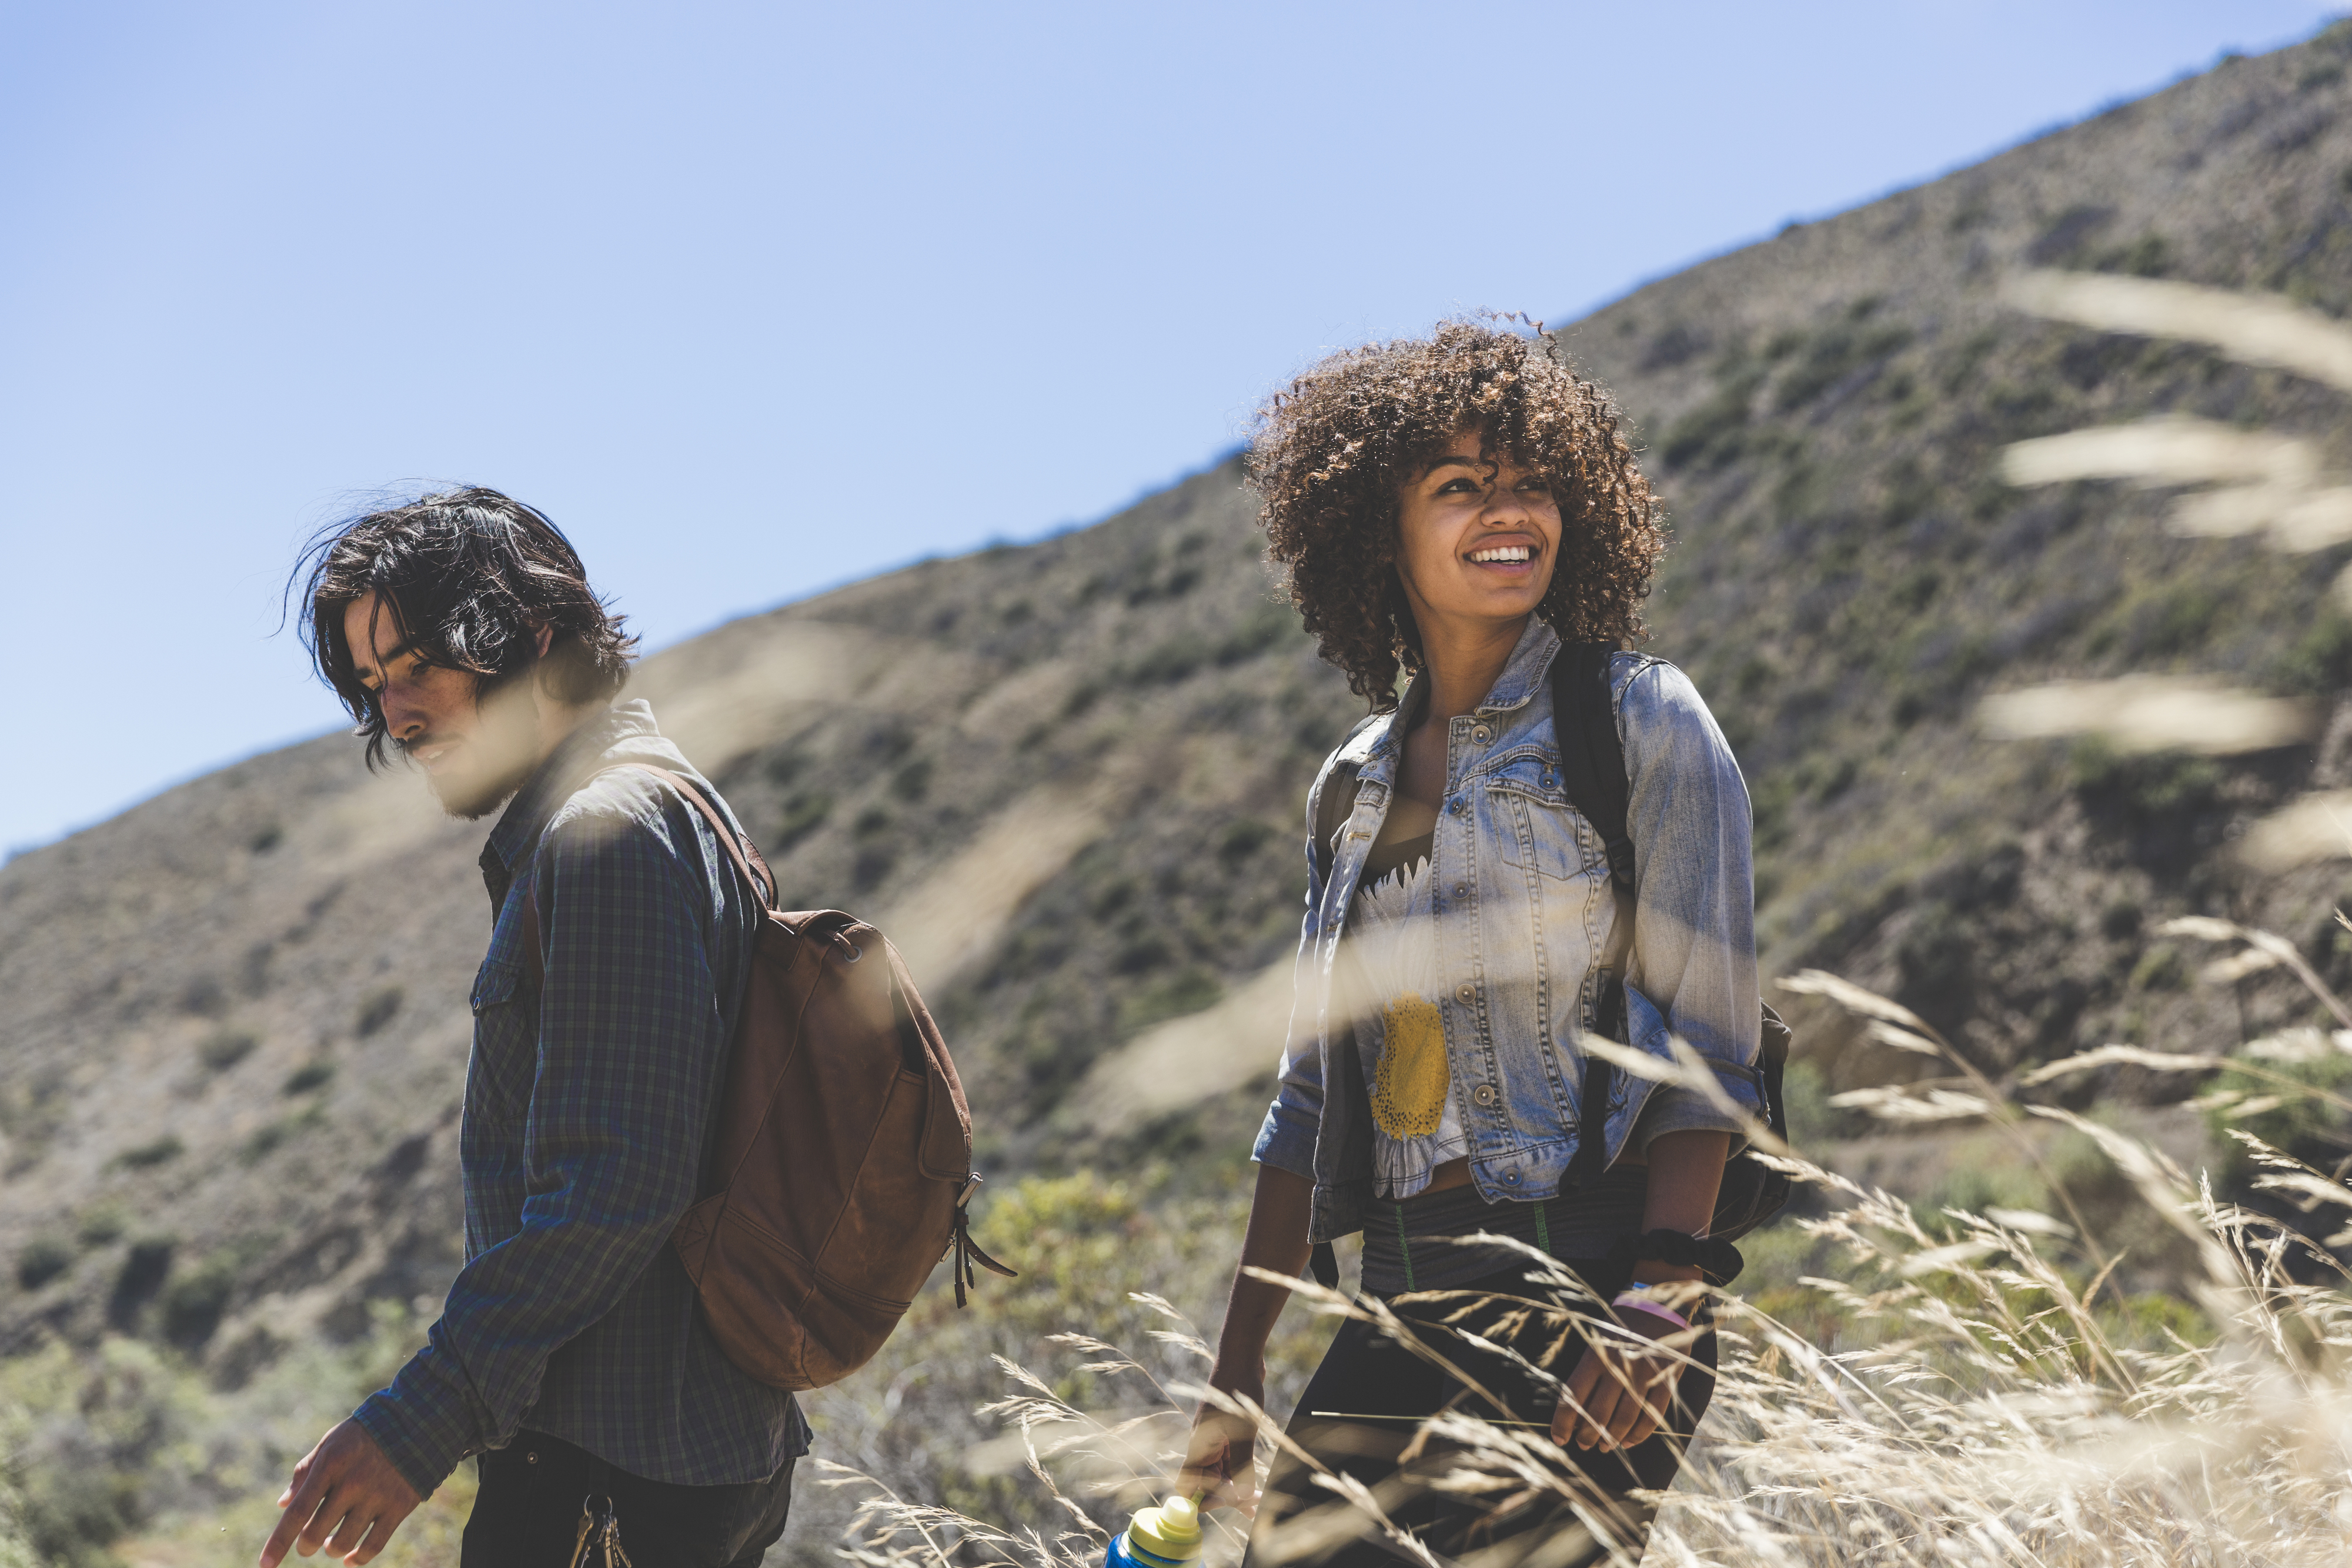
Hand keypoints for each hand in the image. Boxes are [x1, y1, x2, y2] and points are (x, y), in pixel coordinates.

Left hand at [259, 1420, 422, 1566]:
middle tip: (308, 1543)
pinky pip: (372, 1546)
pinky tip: (350, 1559)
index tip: (265, 1565)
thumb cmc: (366, 1435)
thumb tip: (282, 1504)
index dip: (278, 1542)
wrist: (420, 1422)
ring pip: (342, 1544)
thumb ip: (306, 1472)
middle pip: (315, 1533)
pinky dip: (357, 1559)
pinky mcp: (399, 1507)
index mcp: (330, 1465)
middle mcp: (352, 1483)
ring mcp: (377, 1497)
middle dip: (306, 1545)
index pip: (297, 1512)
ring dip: (331, 1549)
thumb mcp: (331, 1443)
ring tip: (331, 1543)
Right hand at [1179, 1359, 1264, 1515]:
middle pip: (1208, 1484)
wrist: (1242, 1358)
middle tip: (1255, 1508)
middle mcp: (1204, 1447)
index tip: (1228, 1504)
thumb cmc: (1238, 1390)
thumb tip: (1243, 1498)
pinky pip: (1231, 1462)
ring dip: (1238, 1488)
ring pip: (1222, 1475)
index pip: (1187, 1485)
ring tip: (1260, 1502)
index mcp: (1199, 1447)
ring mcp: (1216, 1440)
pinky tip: (1257, 1482)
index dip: (1203, 1500)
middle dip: (1228, 1498)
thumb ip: (1241, 1466)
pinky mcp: (1228, 1434)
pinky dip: (1242, 1474)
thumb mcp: (1243, 1431)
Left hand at [1550, 1306, 1686, 1454]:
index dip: (1564, 1420)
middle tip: (1583, 1445)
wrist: (1660, 1303)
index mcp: (1596, 1354)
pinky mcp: (1667, 1378)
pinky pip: (1653, 1414)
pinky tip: (1629, 1441)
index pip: (1574, 1394)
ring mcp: (1645, 1373)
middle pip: (1599, 1412)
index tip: (1558, 1437)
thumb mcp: (1598, 1339)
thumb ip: (1589, 1371)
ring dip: (1612, 1438)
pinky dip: (1640, 1433)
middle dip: (1588, 1434)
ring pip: (1626, 1417)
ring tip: (1604, 1446)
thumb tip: (1574, 1408)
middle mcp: (1619, 1365)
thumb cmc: (1621, 1324)